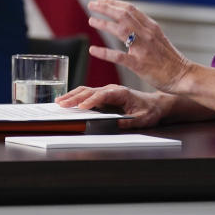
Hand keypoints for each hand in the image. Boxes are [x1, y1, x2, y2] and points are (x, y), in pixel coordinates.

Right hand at [56, 84, 172, 128]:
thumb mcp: (143, 119)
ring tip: (59, 101)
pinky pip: (88, 94)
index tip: (82, 107)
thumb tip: (117, 124)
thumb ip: (130, 122)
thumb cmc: (150, 110)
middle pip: (90, 91)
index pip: (102, 95)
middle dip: (75, 98)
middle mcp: (112, 89)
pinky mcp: (104, 95)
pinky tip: (68, 100)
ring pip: (86, 91)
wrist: (155, 104)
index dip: (91, 101)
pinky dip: (76, 96)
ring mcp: (107, 91)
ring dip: (72, 96)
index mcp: (121, 93)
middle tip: (62, 104)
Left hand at [86, 0, 192, 93]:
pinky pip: (118, 56)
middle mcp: (147, 34)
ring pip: (120, 30)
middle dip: (105, 8)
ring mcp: (143, 48)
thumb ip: (145, 30)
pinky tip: (93, 50)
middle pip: (123, 14)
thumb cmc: (170, 60)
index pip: (130, 9)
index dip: (114, 3)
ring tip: (91, 20)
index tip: (101, 1)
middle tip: (92, 4)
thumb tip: (129, 22)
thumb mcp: (159, 38)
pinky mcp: (139, 64)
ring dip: (103, 24)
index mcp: (151, 27)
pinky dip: (104, 52)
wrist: (183, 76)